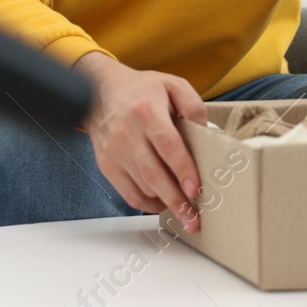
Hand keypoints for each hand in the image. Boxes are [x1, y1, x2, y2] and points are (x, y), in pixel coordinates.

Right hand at [73, 52, 207, 231]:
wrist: (101, 91)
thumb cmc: (141, 90)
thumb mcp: (172, 85)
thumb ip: (193, 106)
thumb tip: (205, 133)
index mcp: (146, 111)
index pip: (166, 145)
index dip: (182, 169)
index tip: (195, 190)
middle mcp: (127, 133)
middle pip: (154, 175)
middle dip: (176, 201)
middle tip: (194, 220)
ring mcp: (115, 152)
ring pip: (143, 188)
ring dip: (165, 202)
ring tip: (184, 210)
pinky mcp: (107, 165)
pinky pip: (128, 194)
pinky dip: (147, 204)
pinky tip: (162, 203)